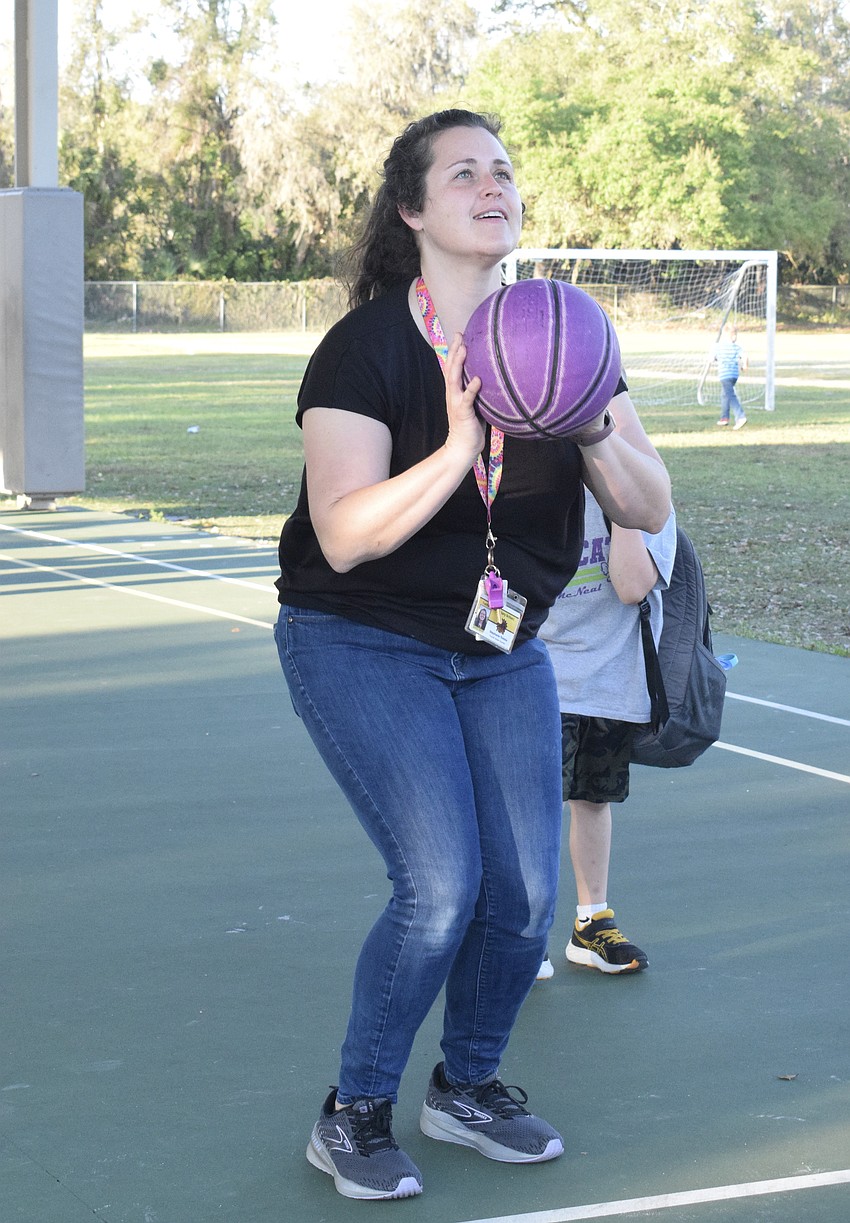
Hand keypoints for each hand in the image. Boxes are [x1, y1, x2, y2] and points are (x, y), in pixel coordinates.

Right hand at [443, 332, 484, 461]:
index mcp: (455, 392)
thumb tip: (492, 379)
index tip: (460, 335)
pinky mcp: (463, 412)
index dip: (455, 351)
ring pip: (454, 379)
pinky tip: (477, 379)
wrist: (463, 447)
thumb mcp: (475, 405)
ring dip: (459, 363)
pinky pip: (467, 398)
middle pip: (450, 368)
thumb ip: (479, 392)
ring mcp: (457, 402)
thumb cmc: (472, 427)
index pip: (452, 367)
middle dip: (454, 350)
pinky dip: (472, 388)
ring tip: (464, 349)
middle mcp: (453, 394)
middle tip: (459, 335)